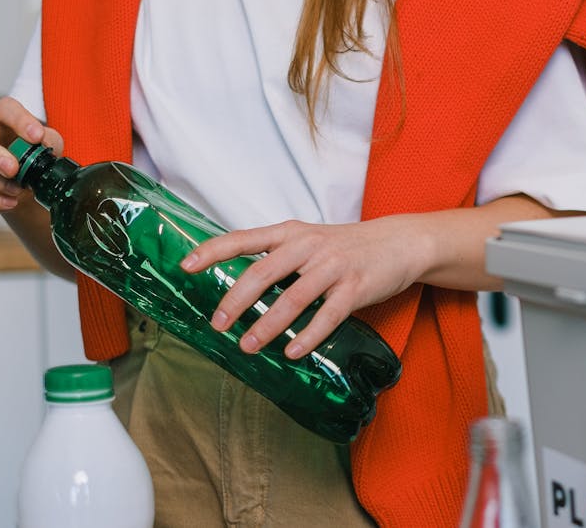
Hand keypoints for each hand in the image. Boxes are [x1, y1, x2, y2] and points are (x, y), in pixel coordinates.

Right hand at [0, 97, 63, 211]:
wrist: (29, 188)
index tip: (36, 136)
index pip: (5, 108)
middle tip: (14, 170)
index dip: (19, 120)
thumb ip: (49, 141)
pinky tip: (9, 203)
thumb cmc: (37, 158)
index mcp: (2, 118)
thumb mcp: (50, 146)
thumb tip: (44, 144)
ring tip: (18, 191)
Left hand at [180, 217, 433, 357]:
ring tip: (249, 346)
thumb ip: (278, 256)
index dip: (213, 251)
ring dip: (268, 325)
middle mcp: (309, 246)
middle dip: (236, 300)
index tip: (186, 266)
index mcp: (291, 234)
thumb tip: (240, 287)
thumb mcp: (309, 240)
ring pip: (293, 298)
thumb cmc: (347, 246)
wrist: (399, 242)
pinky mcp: (356, 287)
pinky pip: (328, 315)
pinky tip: (293, 351)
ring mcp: (333, 266)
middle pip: (263, 272)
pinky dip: (309, 335)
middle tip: (218, 325)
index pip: (244, 238)